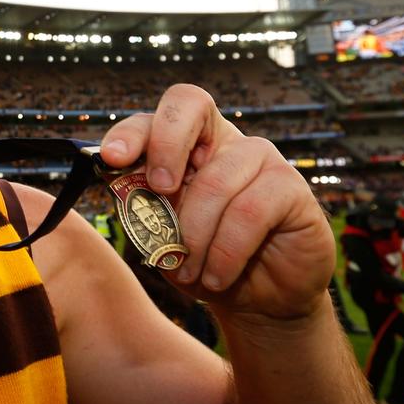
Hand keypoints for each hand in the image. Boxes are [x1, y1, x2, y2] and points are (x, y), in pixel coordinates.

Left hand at [100, 84, 335, 321]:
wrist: (261, 298)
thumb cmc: (204, 259)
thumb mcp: (161, 234)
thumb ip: (140, 203)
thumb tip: (112, 179)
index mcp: (186, 143)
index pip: (157, 114)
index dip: (133, 130)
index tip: (112, 157)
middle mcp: (223, 140)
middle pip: (191, 105)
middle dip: (164, 146)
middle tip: (160, 191)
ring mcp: (261, 157)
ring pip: (215, 182)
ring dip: (193, 236)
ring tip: (187, 273)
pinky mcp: (291, 186)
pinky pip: (250, 212)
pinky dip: (225, 252)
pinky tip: (216, 277)